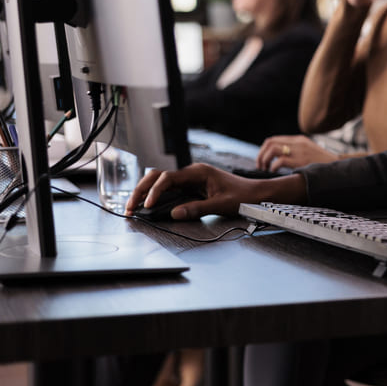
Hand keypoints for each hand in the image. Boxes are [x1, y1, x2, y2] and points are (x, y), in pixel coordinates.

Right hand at [126, 163, 305, 219]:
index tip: (148, 205)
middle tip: (130, 207)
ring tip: (133, 208)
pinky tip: (147, 206)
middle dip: (142, 190)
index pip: (168, 178)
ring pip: (161, 182)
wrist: (256, 194)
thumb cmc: (243, 196)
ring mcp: (190, 179)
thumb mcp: (221, 204)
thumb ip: (197, 208)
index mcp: (198, 172)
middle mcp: (192, 173)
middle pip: (158, 177)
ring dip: (146, 193)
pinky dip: (156, 197)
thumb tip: (175, 213)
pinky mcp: (191, 187)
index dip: (154, 191)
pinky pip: (169, 190)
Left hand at [257, 135, 336, 170]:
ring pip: (272, 150)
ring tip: (265, 169)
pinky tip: (274, 172)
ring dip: (264, 160)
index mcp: (299, 140)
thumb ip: (296, 151)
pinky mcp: (301, 161)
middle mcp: (297, 143)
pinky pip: (279, 161)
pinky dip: (273, 167)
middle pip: (269, 143)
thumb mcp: (310, 151)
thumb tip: (278, 159)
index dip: (263, 150)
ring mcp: (299, 151)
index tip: (263, 161)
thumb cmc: (324, 163)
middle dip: (261, 155)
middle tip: (260, 166)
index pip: (273, 139)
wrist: (338, 167)